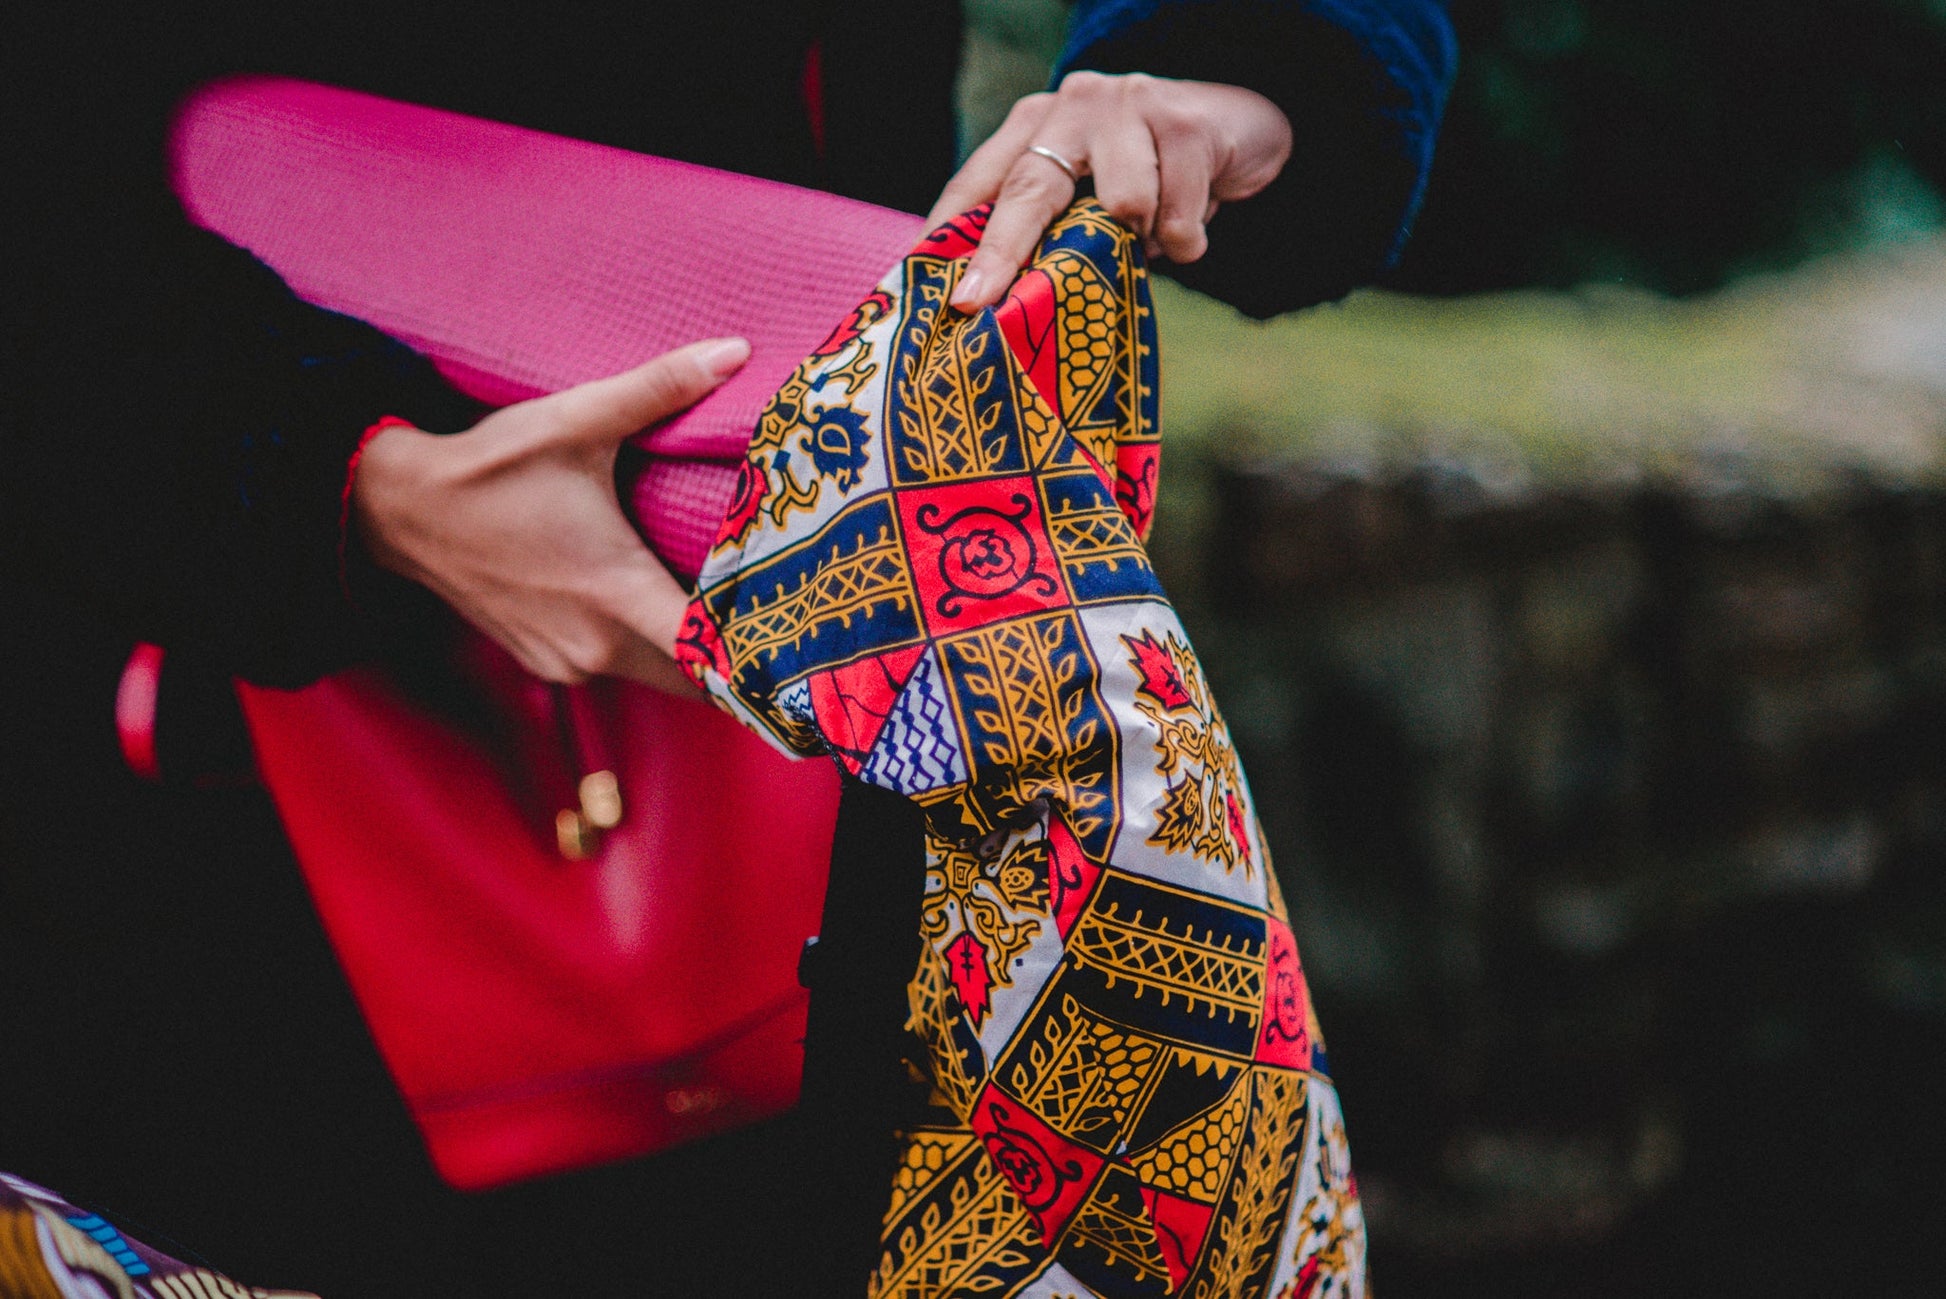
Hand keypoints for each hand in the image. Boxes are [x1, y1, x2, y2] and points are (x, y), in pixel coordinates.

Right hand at [352, 337, 749, 692]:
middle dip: (735, 653)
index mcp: (614, 593)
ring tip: (729, 610)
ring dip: (689, 653)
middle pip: (694, 677)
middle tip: (776, 615)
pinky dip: (646, 650)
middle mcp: (595, 645)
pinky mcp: (547, 664)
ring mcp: (567, 662)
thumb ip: (661, 388)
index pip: (706, 655)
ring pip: (657, 678)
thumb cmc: (490, 466)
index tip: (795, 641)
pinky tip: (659, 606)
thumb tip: (735, 349)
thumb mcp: (578, 420)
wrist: (399, 510)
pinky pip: (618, 669)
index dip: (755, 654)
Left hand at [928, 72, 1292, 312]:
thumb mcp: (1092, 193)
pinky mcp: (1185, 123)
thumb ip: (1052, 229)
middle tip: (979, 303)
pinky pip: (1176, 214)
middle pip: (1029, 189)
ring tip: (1155, 237)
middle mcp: (1073, 106)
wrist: (1242, 125)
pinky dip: (1187, 239)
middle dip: (1002, 253)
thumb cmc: (1152, 173)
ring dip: (1142, 241)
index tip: (938, 294)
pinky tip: (1192, 226)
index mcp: (1036, 123)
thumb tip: (1003, 305)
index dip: (951, 237)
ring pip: (1121, 206)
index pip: (979, 182)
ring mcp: (1130, 107)